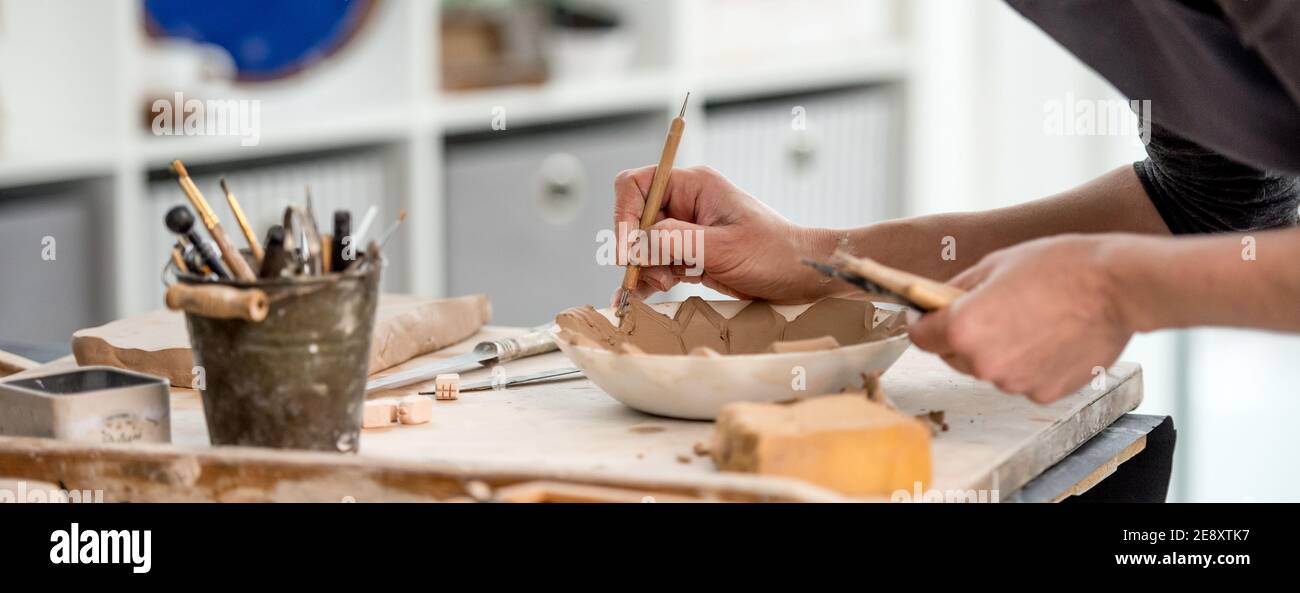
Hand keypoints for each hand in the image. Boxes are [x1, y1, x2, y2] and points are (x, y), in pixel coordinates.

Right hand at [611, 165, 835, 304]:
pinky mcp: (691, 255)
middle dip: (635, 249)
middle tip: (645, 276)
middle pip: (636, 218)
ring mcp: (688, 230)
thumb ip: (676, 242)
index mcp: (694, 186)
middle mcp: (687, 203)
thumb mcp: (723, 248)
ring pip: (644, 245)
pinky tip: (648, 296)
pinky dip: (651, 279)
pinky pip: (658, 264)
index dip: (623, 216)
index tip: (627, 251)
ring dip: (644, 268)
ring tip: (661, 286)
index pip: (638, 185)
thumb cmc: (774, 253)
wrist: (803, 276)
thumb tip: (636, 244)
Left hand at [908, 234, 1132, 403]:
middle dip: (963, 337)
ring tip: (1029, 321)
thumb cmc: (1060, 267)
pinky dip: (1028, 364)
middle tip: (992, 311)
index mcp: (963, 328)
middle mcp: (983, 363)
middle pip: (952, 356)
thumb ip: (958, 289)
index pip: (921, 337)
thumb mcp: (995, 264)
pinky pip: (1021, 380)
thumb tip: (936, 301)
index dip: (925, 323)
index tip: (933, 316)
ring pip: (988, 369)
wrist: (1117, 287)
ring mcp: (1014, 383)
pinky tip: (1049, 337)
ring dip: (997, 351)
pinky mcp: (1043, 393)